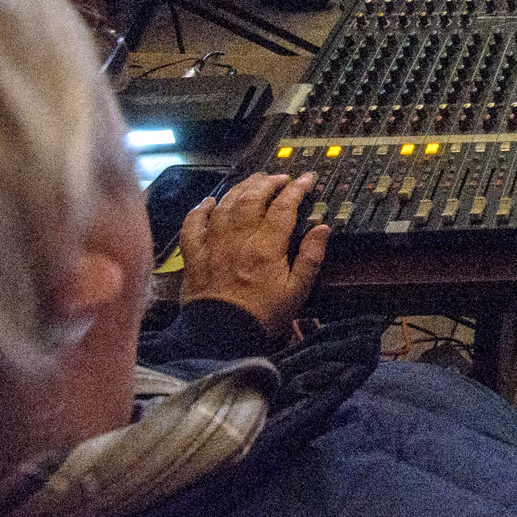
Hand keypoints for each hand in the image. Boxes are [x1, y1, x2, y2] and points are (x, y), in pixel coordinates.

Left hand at [179, 172, 327, 344]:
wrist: (222, 339)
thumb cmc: (262, 317)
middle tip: (280, 177)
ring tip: (253, 181)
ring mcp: (214, 246)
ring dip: (240, 188)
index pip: (284, 207)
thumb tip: (323, 228)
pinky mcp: (195, 257)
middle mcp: (239, 240)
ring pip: (225, 205)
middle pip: (252, 198)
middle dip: (268, 182)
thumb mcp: (297, 291)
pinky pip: (193, 225)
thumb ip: (311, 257)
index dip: (296, 189)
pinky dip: (200, 210)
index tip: (307, 179)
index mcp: (266, 247)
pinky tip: (209, 202)